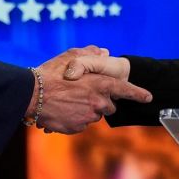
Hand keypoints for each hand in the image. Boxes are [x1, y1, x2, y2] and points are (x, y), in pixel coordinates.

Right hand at [30, 47, 150, 133]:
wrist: (30, 95)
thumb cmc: (50, 74)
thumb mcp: (70, 56)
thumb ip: (89, 54)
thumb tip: (102, 51)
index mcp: (100, 84)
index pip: (125, 89)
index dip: (138, 94)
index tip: (149, 98)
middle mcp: (98, 102)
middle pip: (108, 106)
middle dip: (100, 101)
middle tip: (82, 93)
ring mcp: (88, 117)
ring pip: (94, 115)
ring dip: (86, 109)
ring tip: (67, 100)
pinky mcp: (77, 128)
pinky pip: (81, 123)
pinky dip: (74, 118)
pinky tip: (62, 110)